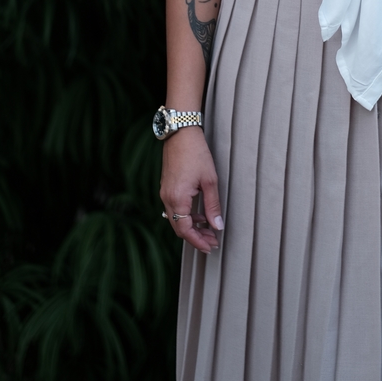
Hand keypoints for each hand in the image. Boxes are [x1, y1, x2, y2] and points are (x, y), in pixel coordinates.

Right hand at [160, 126, 223, 252]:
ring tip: (209, 229)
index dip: (198, 241)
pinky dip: (187, 216)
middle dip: (196, 237)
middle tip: (212, 241)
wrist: (181, 133)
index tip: (211, 247)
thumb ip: (213, 205)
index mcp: (177, 199)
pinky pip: (174, 209)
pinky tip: (200, 214)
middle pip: (179, 228)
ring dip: (192, 227)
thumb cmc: (196, 153)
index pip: (185, 230)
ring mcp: (165, 193)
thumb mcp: (209, 180)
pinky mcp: (167, 188)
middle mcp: (167, 199)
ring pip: (177, 219)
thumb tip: (217, 226)